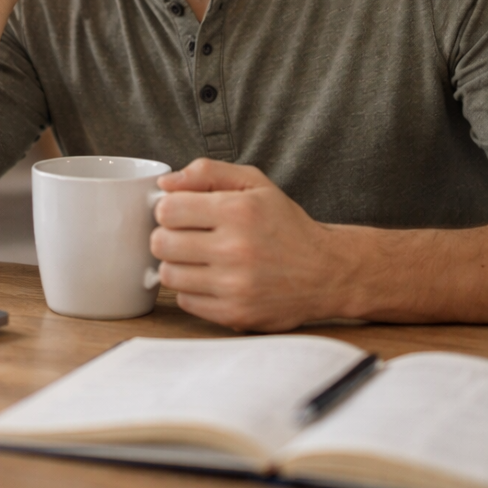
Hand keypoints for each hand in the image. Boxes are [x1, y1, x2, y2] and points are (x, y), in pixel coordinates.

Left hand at [150, 159, 348, 331]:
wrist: (326, 272)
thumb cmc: (285, 223)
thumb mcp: (254, 183)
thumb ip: (207, 172)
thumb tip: (165, 184)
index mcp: (238, 211)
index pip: (167, 210)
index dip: (168, 209)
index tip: (180, 212)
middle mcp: (235, 249)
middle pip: (160, 243)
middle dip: (166, 236)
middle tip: (185, 236)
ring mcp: (235, 286)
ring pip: (168, 274)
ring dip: (177, 264)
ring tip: (196, 257)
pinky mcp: (235, 314)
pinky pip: (185, 301)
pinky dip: (191, 289)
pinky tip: (210, 278)